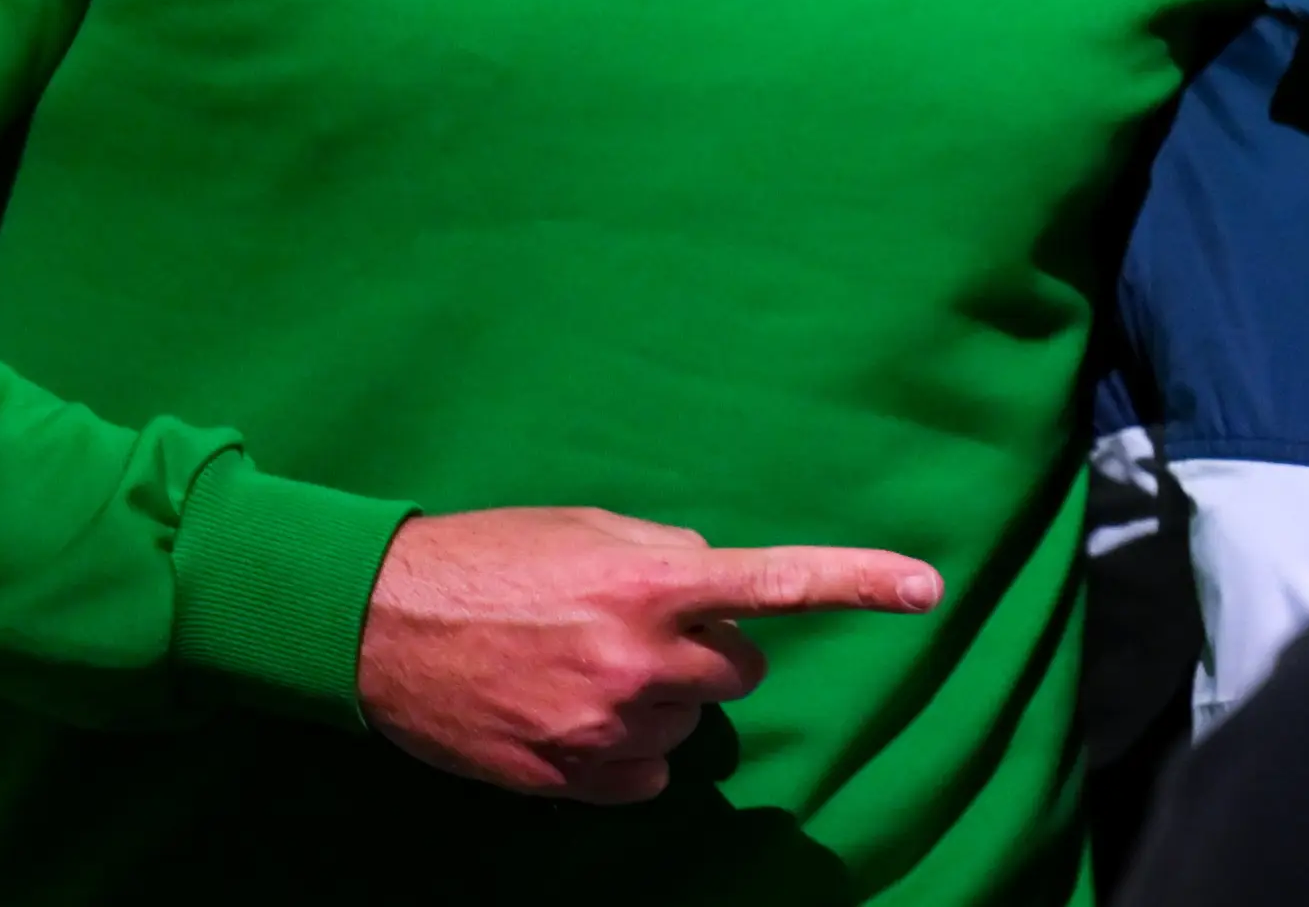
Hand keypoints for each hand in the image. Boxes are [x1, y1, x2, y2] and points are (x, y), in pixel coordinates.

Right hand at [355, 506, 940, 802]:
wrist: (379, 624)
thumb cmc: (487, 559)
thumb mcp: (585, 530)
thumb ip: (665, 556)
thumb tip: (717, 588)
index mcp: (650, 580)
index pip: (777, 583)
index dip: (860, 583)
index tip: (929, 589)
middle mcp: (640, 659)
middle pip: (739, 671)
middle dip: (706, 649)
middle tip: (631, 624)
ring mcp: (607, 728)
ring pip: (689, 725)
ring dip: (656, 697)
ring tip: (578, 663)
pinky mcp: (572, 778)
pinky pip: (646, 775)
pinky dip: (623, 750)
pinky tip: (569, 713)